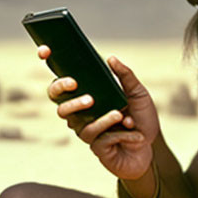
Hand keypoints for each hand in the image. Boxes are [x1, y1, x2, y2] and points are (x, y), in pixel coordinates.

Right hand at [41, 46, 158, 179]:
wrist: (153, 147)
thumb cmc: (142, 118)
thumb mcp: (138, 93)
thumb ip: (126, 76)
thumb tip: (110, 58)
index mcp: (89, 94)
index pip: (62, 82)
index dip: (50, 66)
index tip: (44, 51)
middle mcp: (82, 112)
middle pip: (58, 102)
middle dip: (66, 93)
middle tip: (83, 91)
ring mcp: (85, 129)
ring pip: (73, 120)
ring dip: (98, 117)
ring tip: (118, 113)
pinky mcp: (94, 146)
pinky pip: (95, 136)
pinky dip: (115, 131)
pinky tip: (130, 129)